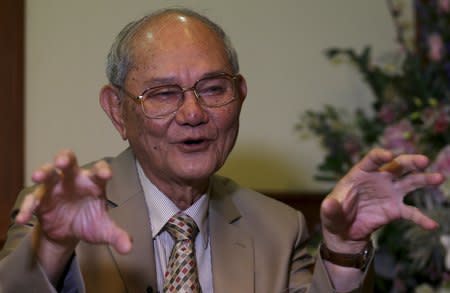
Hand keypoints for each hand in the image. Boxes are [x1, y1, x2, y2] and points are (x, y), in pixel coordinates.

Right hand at [16, 149, 131, 254]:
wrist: (68, 232)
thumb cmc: (89, 221)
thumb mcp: (104, 230)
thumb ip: (117, 235)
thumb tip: (128, 248)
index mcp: (94, 183)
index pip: (99, 171)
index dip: (102, 170)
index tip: (106, 175)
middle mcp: (74, 180)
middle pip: (69, 162)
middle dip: (65, 158)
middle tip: (62, 161)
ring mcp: (56, 188)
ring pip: (48, 174)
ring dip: (43, 172)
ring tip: (38, 176)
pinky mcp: (41, 200)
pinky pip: (33, 201)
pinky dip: (27, 208)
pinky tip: (23, 218)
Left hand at [320, 148, 443, 251]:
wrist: (344, 232)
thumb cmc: (335, 215)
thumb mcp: (329, 213)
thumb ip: (330, 209)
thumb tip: (329, 205)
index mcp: (360, 174)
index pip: (371, 160)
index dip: (380, 156)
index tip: (389, 156)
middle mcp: (379, 179)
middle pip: (396, 166)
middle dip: (410, 161)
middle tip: (423, 160)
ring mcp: (390, 193)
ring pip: (410, 182)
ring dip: (424, 179)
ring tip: (438, 178)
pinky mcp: (396, 209)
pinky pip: (412, 212)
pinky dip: (421, 218)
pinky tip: (432, 225)